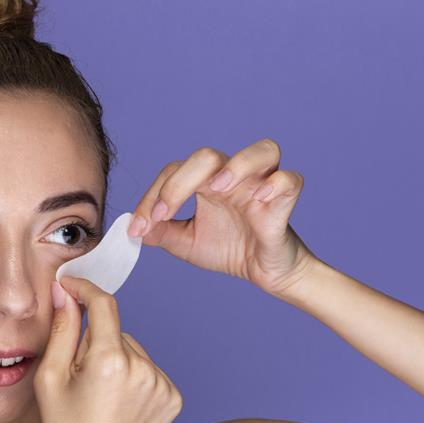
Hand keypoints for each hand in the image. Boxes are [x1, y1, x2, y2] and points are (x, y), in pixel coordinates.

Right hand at [33, 276, 182, 422]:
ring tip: (100, 395)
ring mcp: (162, 384)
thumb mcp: (50, 377)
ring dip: (116, 359)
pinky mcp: (173, 397)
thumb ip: (61, 328)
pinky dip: (134, 377)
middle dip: (96, 342)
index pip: (103, 304)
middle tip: (79, 376)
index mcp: (109, 361)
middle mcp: (143, 369)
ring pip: (133, 350)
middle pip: (116, 331)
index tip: (70, 285)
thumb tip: (64, 292)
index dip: (85, 289)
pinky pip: (149, 370)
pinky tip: (119, 403)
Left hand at [128, 138, 318, 296]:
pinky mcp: (284, 202)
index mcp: (206, 182)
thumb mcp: (185, 243)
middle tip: (164, 214)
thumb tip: (134, 226)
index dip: (153, 196)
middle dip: (179, 183)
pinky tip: (259, 200)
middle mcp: (233, 177)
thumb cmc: (230, 249)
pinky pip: (289, 180)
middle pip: (207, 156)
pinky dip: (276, 185)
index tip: (141, 227)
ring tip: (217, 188)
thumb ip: (160, 232)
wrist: (265, 272)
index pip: (174, 172)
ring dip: (236, 165)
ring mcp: (261, 185)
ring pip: (261, 150)